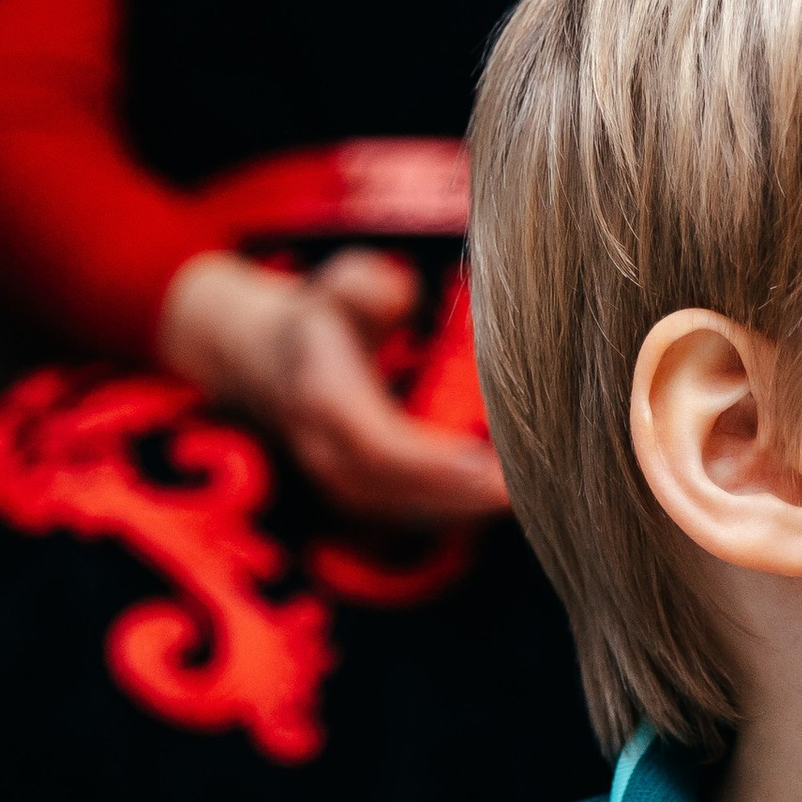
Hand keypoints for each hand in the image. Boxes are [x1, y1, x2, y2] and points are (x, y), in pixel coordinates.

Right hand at [157, 249, 508, 525]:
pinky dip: (459, 510)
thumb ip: (364, 286)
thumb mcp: (337, 286)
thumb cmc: (321, 319)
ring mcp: (341, 485)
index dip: (438, 466)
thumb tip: (399, 290)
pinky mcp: (361, 500)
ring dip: (470, 510)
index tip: (493, 471)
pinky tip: (502, 497)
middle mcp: (329, 455)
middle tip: (535, 487)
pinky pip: (412, 515)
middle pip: (404, 494)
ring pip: (411, 513)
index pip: (383, 449)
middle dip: (469, 497)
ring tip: (531, 494)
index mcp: (324, 403)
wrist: (266, 360)